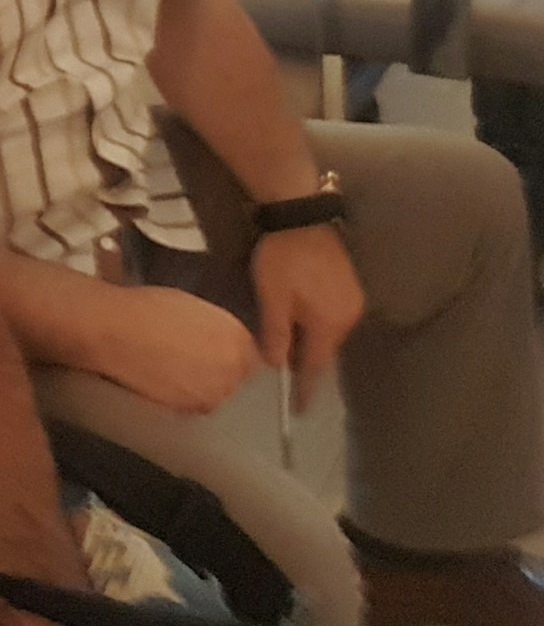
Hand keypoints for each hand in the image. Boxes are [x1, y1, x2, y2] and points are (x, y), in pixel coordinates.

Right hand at [97, 285, 259, 413]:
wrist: (115, 330)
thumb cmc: (147, 309)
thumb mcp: (195, 307)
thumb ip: (219, 330)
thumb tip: (220, 343)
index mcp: (238, 339)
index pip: (250, 357)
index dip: (229, 354)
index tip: (213, 351)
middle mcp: (233, 370)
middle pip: (236, 379)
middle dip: (218, 372)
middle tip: (189, 359)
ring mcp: (211, 394)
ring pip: (214, 395)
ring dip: (201, 388)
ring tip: (173, 370)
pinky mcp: (187, 411)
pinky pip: (192, 406)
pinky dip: (181, 397)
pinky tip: (162, 380)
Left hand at [251, 223, 363, 410]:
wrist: (301, 214)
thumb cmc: (283, 258)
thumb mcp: (272, 298)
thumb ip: (275, 334)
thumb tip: (277, 366)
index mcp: (329, 324)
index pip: (317, 367)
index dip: (307, 390)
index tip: (300, 411)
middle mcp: (348, 317)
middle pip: (326, 350)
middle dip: (308, 364)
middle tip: (289, 378)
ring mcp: (353, 299)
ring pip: (330, 333)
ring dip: (313, 343)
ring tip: (293, 351)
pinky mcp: (350, 284)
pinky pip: (334, 316)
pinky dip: (318, 325)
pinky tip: (303, 322)